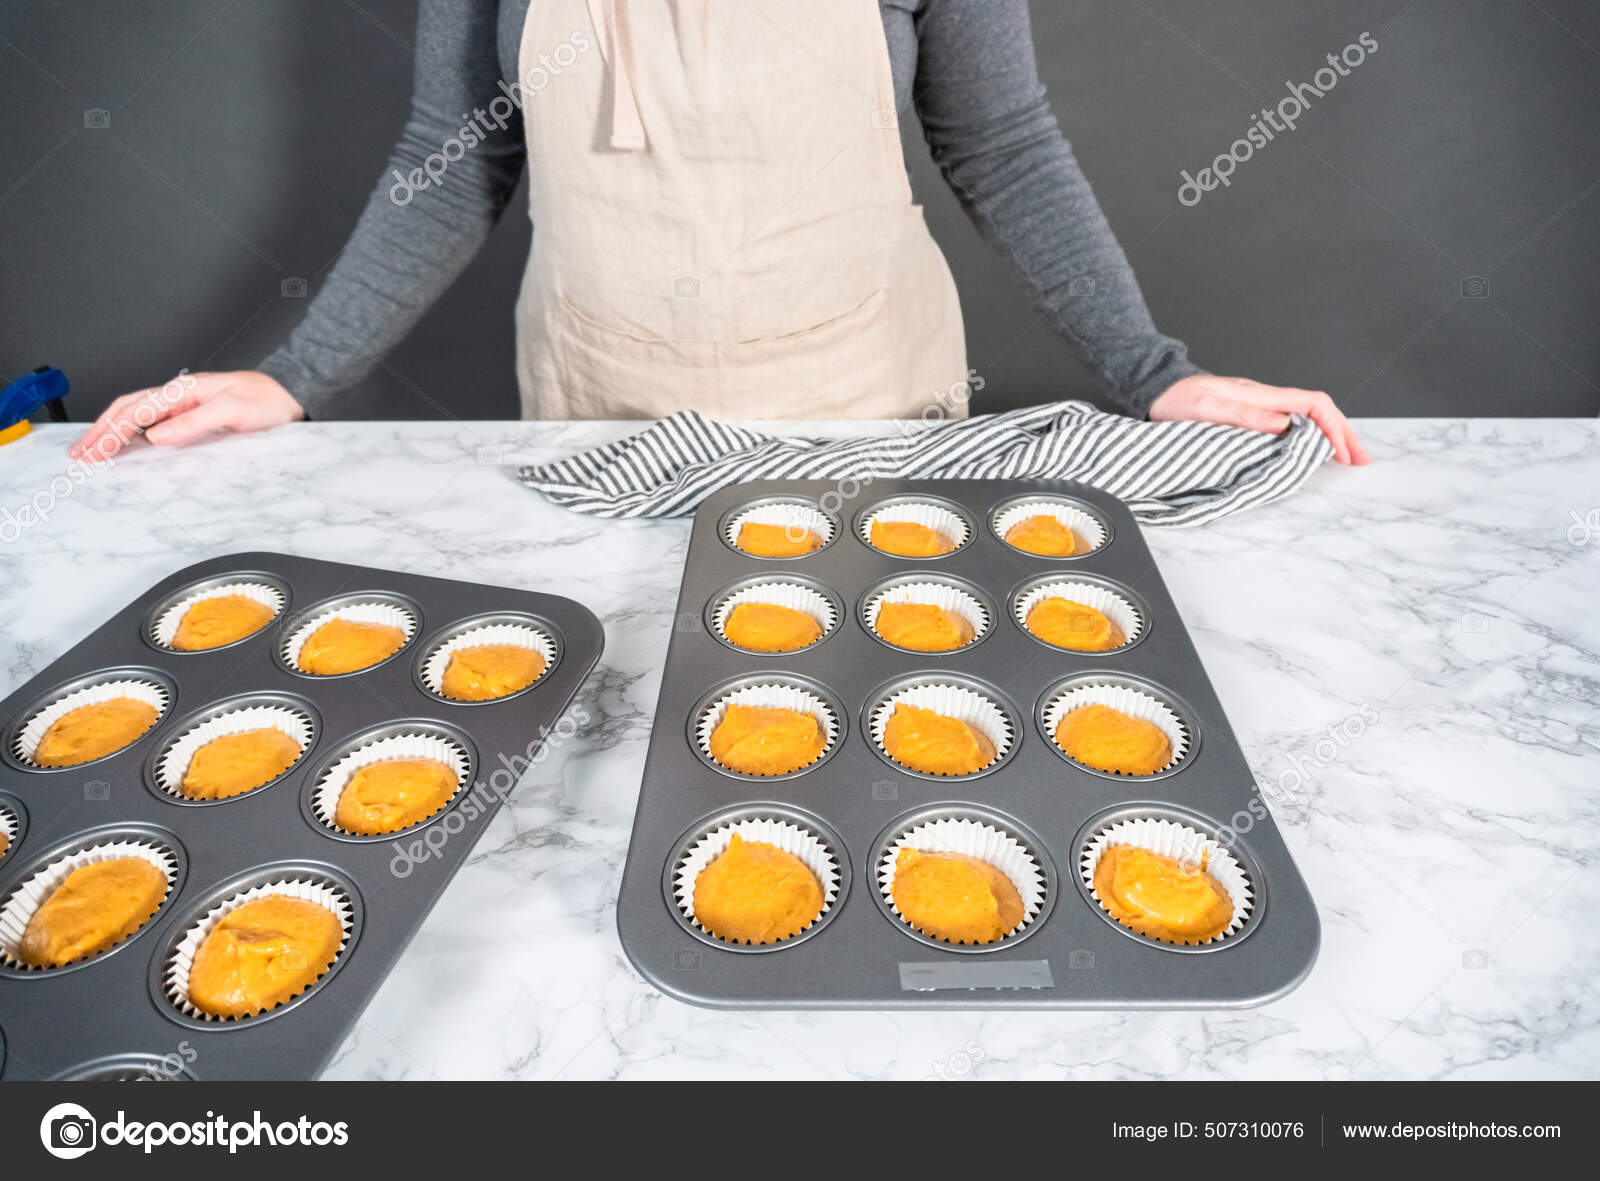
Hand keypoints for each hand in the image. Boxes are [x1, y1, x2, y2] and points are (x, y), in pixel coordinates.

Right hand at [68, 370, 303, 460]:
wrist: (288, 400)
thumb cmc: (265, 403)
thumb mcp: (232, 410)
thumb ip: (194, 421)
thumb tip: (156, 435)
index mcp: (182, 390)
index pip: (135, 411)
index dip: (111, 432)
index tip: (95, 452)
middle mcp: (177, 396)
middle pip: (126, 411)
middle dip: (100, 432)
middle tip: (78, 454)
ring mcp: (181, 405)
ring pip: (133, 416)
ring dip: (108, 432)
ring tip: (88, 450)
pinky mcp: (188, 416)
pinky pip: (149, 423)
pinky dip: (128, 433)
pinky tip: (118, 444)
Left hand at [1149, 374, 1368, 464]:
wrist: (1157, 390)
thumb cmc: (1178, 400)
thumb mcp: (1208, 411)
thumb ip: (1245, 418)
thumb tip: (1284, 425)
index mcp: (1260, 395)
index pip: (1312, 404)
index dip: (1334, 427)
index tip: (1344, 452)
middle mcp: (1265, 399)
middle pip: (1317, 411)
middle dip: (1342, 434)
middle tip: (1361, 460)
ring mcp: (1258, 407)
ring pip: (1307, 419)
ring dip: (1329, 437)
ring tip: (1346, 457)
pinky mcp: (1249, 416)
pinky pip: (1290, 426)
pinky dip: (1308, 439)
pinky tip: (1311, 452)